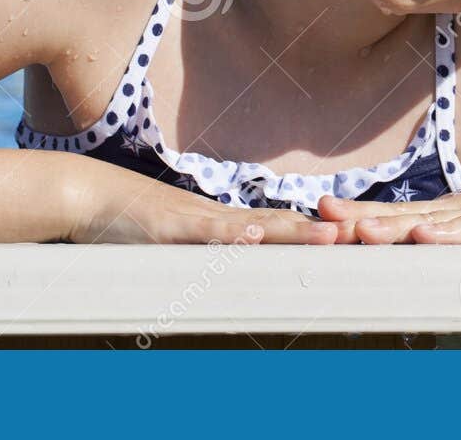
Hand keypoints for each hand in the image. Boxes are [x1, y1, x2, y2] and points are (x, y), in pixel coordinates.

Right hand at [70, 166, 344, 244]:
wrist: (91, 196)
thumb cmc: (138, 224)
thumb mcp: (189, 246)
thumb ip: (220, 255)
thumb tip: (254, 265)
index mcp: (232, 227)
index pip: (289, 232)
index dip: (325, 239)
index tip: (366, 245)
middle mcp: (224, 220)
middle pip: (285, 226)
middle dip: (326, 235)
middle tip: (369, 240)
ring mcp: (198, 221)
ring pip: (254, 227)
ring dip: (293, 233)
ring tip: (331, 238)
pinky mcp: (169, 227)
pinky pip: (204, 232)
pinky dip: (230, 235)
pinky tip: (253, 236)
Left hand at [317, 163, 460, 243]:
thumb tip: (438, 255)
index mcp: (460, 213)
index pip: (402, 215)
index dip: (362, 215)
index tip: (323, 218)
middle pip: (405, 214)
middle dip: (360, 216)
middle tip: (318, 217)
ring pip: (433, 223)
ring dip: (392, 227)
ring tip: (353, 230)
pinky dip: (448, 235)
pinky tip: (422, 237)